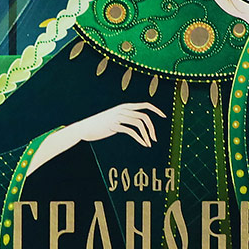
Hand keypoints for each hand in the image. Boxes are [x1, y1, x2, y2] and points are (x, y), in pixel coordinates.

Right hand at [27, 102, 165, 175]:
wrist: (84, 128)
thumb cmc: (99, 125)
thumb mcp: (114, 118)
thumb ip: (124, 118)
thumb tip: (136, 122)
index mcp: (124, 106)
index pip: (145, 104)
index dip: (156, 109)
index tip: (164, 116)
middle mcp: (122, 110)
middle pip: (144, 116)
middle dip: (152, 128)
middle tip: (155, 138)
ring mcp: (118, 117)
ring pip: (139, 124)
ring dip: (147, 135)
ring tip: (149, 143)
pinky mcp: (114, 126)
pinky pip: (131, 132)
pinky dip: (140, 139)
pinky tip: (143, 144)